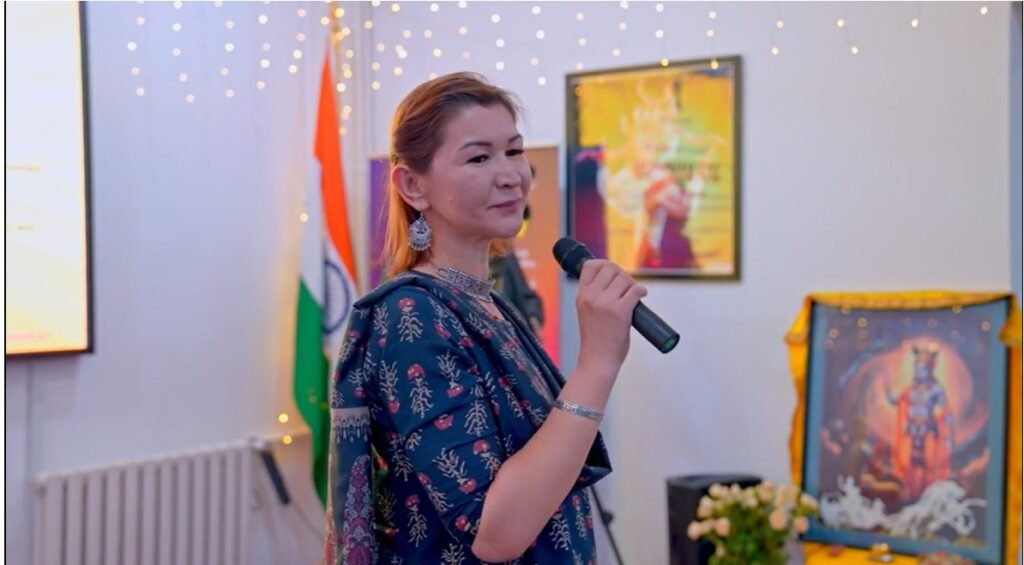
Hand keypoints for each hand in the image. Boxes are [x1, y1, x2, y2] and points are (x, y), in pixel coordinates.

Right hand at [574, 260, 646, 378]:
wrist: (597, 361)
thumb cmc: (595, 340)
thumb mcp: (586, 312)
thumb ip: (595, 296)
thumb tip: (615, 281)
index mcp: (581, 296)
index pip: (590, 266)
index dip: (603, 265)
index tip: (612, 274)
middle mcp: (591, 296)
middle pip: (610, 268)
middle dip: (621, 274)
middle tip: (626, 286)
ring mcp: (605, 303)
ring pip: (624, 278)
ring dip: (632, 284)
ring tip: (633, 294)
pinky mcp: (620, 311)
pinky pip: (635, 290)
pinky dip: (641, 291)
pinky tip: (641, 297)